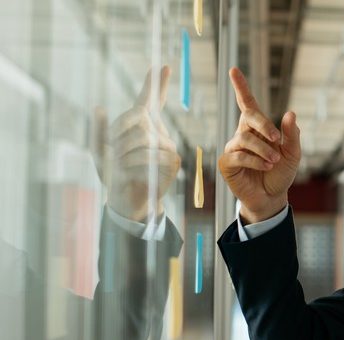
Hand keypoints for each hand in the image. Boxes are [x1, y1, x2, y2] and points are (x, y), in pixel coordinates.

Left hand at [100, 66, 180, 220]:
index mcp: (141, 124)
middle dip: (118, 135)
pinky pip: (154, 155)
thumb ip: (98, 129)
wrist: (125, 198)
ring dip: (124, 153)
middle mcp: (157, 131)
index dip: (156, 82)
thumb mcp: (98, 149)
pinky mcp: (173, 161)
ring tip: (120, 166)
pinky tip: (131, 173)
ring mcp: (167, 145)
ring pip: (145, 138)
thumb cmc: (112, 173)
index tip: (162, 65)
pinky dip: (136, 164)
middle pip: (138, 120)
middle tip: (111, 153)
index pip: (150, 99)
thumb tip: (98, 107)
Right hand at [218, 67, 300, 222]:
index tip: (233, 70)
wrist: (273, 197)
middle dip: (264, 124)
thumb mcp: (293, 153)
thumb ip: (292, 135)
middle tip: (277, 139)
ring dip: (263, 149)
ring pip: (245, 138)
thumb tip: (291, 113)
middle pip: (248, 117)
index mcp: (258, 128)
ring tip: (274, 161)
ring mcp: (233, 149)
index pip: (248, 103)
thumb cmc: (281, 173)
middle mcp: (243, 134)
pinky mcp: (227, 163)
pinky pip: (239, 155)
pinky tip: (266, 166)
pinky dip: (256, 160)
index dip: (241, 87)